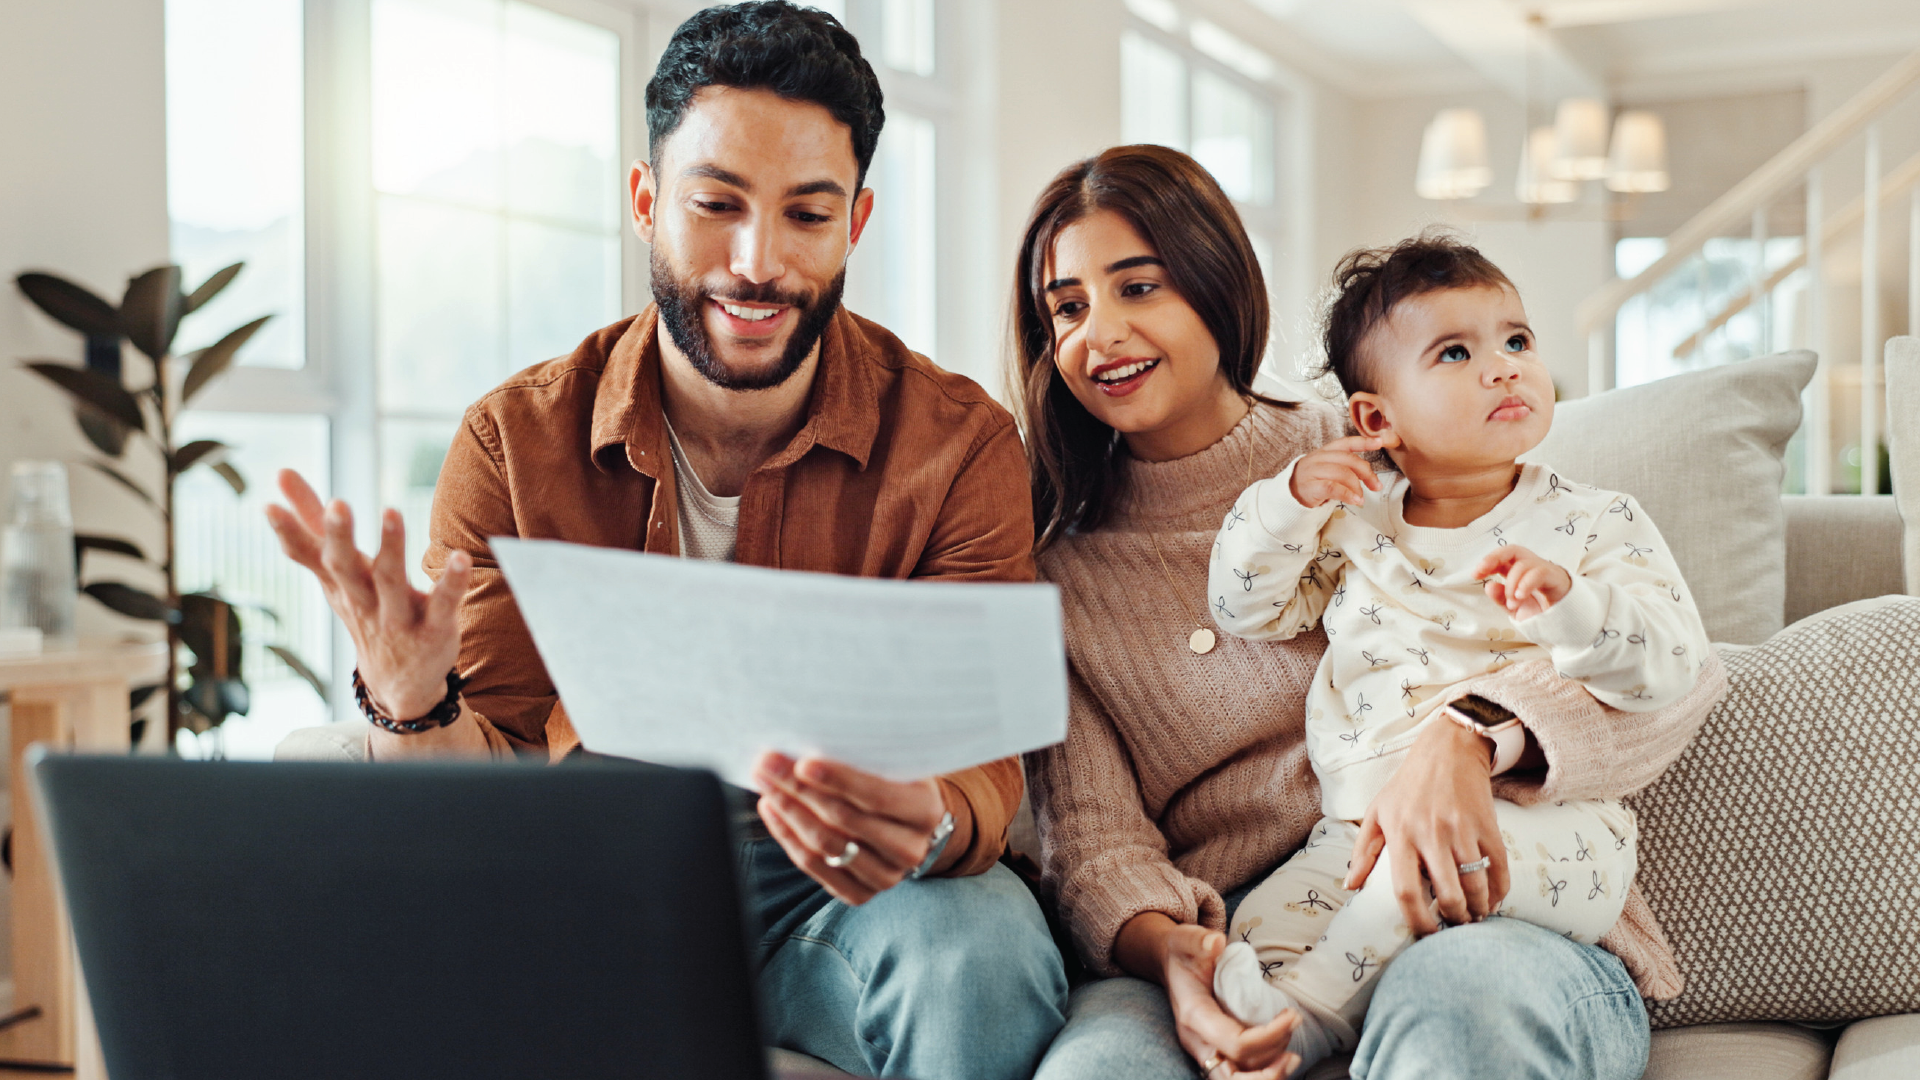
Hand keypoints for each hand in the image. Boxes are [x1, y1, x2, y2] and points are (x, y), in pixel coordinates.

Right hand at [264, 469, 469, 719]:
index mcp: (341, 582)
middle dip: (339, 537)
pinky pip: (443, 605)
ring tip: (391, 511)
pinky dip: (452, 583)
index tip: (268, 506)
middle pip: (346, 568)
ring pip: (391, 583)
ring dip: (391, 548)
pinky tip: (461, 558)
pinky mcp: (435, 629)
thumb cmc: (365, 608)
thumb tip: (281, 472)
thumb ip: (312, 523)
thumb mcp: (336, 570)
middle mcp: (364, 599)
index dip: (289, 533)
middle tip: (337, 505)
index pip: (310, 556)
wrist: (399, 682)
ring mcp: (398, 617)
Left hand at [752, 752, 953, 905]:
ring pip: (825, 844)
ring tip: (765, 783)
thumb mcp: (896, 763)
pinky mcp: (860, 894)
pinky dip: (787, 836)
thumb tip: (813, 731)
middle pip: (843, 819)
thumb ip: (866, 754)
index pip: (877, 795)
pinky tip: (772, 810)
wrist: (910, 825)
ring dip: (788, 810)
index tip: (802, 762)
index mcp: (925, 811)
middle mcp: (910, 849)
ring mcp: (886, 876)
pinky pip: (814, 866)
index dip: (838, 779)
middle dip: (799, 788)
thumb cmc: (896, 781)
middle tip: (768, 764)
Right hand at [1117, 914, 1298, 1078]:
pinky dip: (1263, 1073)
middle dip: (1269, 1070)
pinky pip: (1239, 1074)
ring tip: (1292, 1057)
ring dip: (1269, 1073)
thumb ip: (1199, 940)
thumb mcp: (1186, 938)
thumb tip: (1216, 942)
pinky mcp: (1216, 1051)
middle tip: (1294, 1050)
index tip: (1291, 1015)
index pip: (1235, 1043)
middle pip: (1234, 1075)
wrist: (1171, 962)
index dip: (1268, 1036)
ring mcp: (1206, 1050)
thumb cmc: (1182, 952)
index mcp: (1193, 1015)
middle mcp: (1198, 1041)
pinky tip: (1282, 1061)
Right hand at [1288, 436, 1385, 507]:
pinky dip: (1348, 494)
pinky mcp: (1310, 486)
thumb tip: (1371, 477)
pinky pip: (1333, 487)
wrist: (1288, 497)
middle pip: (1348, 459)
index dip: (1364, 441)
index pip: (1346, 443)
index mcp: (1325, 452)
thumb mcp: (1329, 471)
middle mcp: (1318, 458)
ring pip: (1342, 473)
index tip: (1380, 442)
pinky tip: (1356, 501)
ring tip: (1361, 498)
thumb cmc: (1313, 484)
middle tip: (1376, 486)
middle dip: (1366, 473)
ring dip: (1357, 486)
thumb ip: (1346, 468)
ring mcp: (1312, 471)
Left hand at [1343, 720, 1509, 934]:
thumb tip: (1351, 886)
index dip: (1417, 921)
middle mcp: (1432, 834)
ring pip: (1476, 886)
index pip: (1406, 890)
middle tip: (1453, 926)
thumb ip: (1363, 851)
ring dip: (1478, 910)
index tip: (1425, 934)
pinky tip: (1491, 900)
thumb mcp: (1377, 812)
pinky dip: (1499, 892)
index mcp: (1401, 834)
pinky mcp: (1488, 826)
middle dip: (1453, 920)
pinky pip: (1499, 869)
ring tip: (1472, 916)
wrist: (1448, 750)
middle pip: (1448, 894)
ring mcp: (1463, 830)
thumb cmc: (1407, 785)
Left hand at [1474, 546, 1570, 620]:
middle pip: (1513, 549)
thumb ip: (1501, 598)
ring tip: (1513, 602)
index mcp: (1518, 571)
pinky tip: (1520, 596)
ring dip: (1512, 584)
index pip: (1502, 557)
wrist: (1564, 624)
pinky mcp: (1556, 577)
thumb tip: (1488, 585)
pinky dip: (1526, 583)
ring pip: (1524, 564)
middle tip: (1483, 573)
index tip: (1475, 574)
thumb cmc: (1539, 611)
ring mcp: (1545, 570)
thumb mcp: (1514, 607)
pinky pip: (1540, 572)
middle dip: (1494, 558)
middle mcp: (1531, 566)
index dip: (1488, 561)